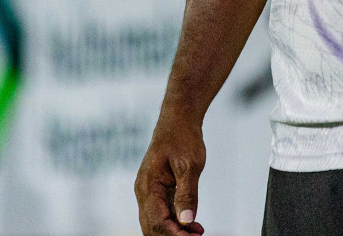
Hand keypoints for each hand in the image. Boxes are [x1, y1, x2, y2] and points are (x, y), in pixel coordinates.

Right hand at [135, 120, 206, 235]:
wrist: (178, 119)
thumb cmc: (183, 137)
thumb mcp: (190, 165)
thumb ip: (187, 193)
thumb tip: (187, 219)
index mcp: (148, 186)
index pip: (157, 221)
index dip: (174, 234)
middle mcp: (144, 192)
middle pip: (152, 227)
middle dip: (173, 235)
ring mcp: (149, 192)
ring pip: (157, 222)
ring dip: (175, 231)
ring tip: (198, 232)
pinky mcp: (157, 191)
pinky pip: (162, 213)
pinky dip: (176, 222)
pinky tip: (193, 225)